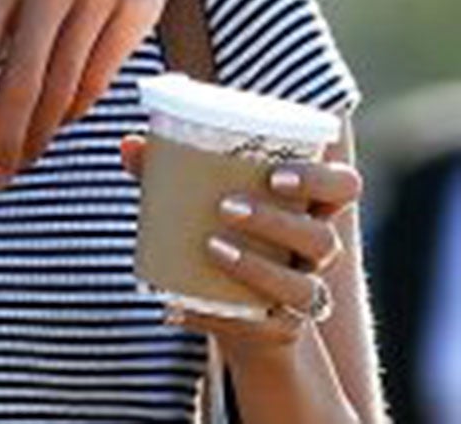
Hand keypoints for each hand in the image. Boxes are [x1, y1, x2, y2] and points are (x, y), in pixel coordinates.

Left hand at [120, 138, 359, 349]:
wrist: (230, 305)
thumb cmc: (220, 230)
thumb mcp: (198, 198)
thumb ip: (168, 169)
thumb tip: (129, 144)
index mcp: (308, 207)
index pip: (344, 186)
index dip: (321, 179)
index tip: (274, 176)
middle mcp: (316, 251)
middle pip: (323, 237)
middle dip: (278, 222)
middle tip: (226, 207)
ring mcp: (303, 291)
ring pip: (304, 288)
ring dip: (257, 268)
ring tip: (211, 247)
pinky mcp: (280, 329)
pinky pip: (261, 328)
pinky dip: (215, 316)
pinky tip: (177, 307)